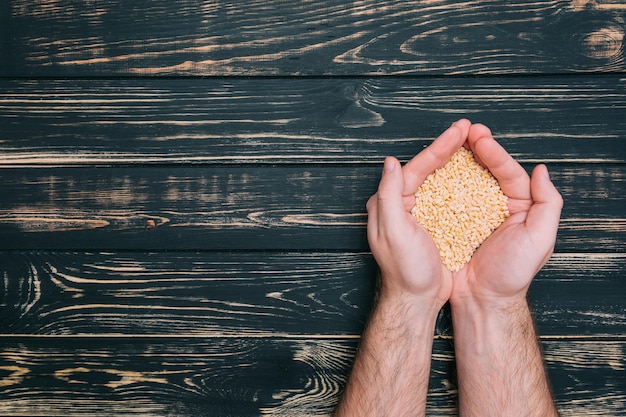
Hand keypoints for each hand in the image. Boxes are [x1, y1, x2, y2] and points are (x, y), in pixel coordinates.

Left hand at [366, 119, 472, 308]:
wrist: (414, 300)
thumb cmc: (404, 270)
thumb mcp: (393, 232)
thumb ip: (388, 195)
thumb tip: (390, 161)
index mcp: (389, 202)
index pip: (416, 166)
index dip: (439, 147)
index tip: (460, 129)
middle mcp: (399, 204)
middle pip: (427, 168)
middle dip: (449, 147)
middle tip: (470, 128)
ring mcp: (416, 214)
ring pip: (437, 179)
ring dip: (456, 161)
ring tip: (474, 143)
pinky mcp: (430, 224)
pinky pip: (446, 196)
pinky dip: (460, 182)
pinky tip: (474, 174)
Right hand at [450, 123, 563, 307]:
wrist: (483, 301)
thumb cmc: (513, 274)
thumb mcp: (540, 240)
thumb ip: (547, 204)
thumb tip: (541, 170)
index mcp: (519, 207)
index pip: (509, 173)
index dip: (495, 153)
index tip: (479, 137)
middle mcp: (496, 207)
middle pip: (486, 170)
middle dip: (476, 147)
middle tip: (465, 129)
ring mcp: (473, 214)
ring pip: (466, 180)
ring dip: (458, 159)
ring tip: (450, 140)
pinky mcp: (452, 223)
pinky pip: (447, 198)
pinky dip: (441, 182)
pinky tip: (434, 168)